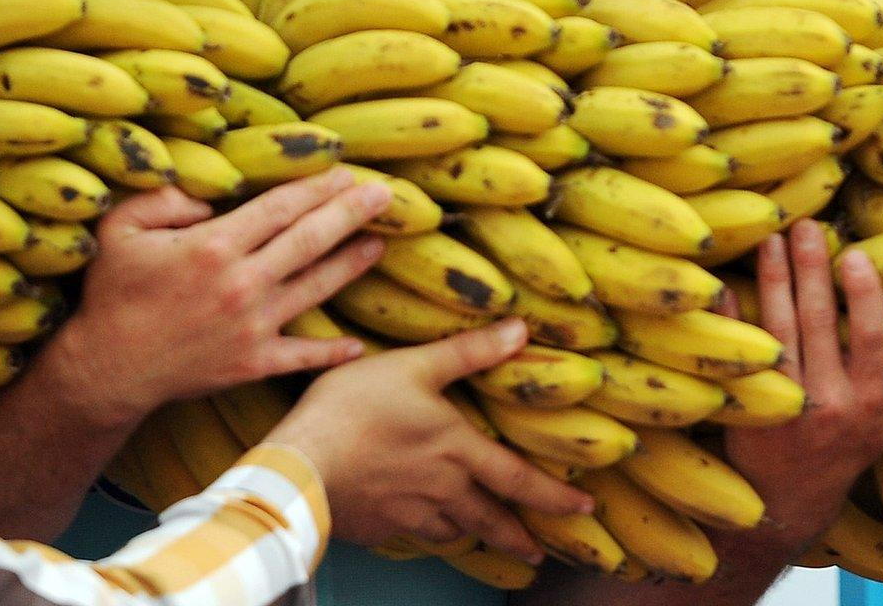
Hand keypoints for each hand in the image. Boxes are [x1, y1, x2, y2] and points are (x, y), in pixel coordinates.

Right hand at [42, 169, 388, 429]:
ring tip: (379, 245)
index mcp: (214, 245)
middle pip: (310, 239)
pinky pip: (303, 354)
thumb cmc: (112, 295)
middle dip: (351, 213)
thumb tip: (208, 194)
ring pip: (316, 288)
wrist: (107, 369)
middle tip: (386, 196)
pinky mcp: (253, 363)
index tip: (344, 171)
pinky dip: (333, 350)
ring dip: (352, 264)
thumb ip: (162, 198)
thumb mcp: (120, 230)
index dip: (316, 186)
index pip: (280, 207)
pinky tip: (359, 344)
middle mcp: (242, 283)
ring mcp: (253, 327)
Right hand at [268, 318, 592, 560]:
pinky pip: (409, 534)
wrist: (300, 466)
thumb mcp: (412, 366)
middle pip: (490, 519)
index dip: (554, 496)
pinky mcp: (376, 527)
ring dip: (472, 534)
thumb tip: (521, 330)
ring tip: (479, 536)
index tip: (583, 510)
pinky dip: (421, 531)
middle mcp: (441, 489)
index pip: (519, 480)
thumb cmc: (353, 409)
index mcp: (457, 451)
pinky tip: (415, 526)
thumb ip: (467, 352)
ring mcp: (408, 514)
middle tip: (539, 552)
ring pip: (451, 530)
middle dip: (518, 536)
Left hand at [720, 220, 882, 560]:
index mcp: (869, 403)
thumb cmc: (846, 455)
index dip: (865, 295)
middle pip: (818, 323)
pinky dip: (731, 318)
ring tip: (771, 238)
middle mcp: (828, 403)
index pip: (872, 338)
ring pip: (778, 330)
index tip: (854, 254)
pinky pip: (740, 353)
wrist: (787, 502)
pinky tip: (726, 282)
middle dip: (811, 269)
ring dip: (774, 280)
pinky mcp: (748, 407)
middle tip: (804, 226)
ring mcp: (785, 405)